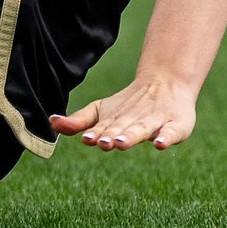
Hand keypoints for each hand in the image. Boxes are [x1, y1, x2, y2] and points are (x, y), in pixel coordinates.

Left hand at [49, 73, 196, 151]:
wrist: (166, 83)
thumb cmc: (128, 105)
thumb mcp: (101, 111)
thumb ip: (78, 121)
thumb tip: (50, 122)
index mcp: (115, 120)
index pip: (104, 128)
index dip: (96, 134)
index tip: (87, 138)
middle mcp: (133, 121)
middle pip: (122, 129)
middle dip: (112, 135)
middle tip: (104, 142)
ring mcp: (154, 123)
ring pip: (142, 130)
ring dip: (131, 136)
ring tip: (121, 142)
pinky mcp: (175, 126)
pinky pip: (172, 133)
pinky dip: (167, 138)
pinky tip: (160, 144)